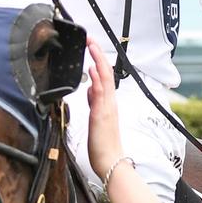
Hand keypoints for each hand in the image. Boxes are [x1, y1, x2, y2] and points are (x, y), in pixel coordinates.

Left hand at [85, 40, 124, 179]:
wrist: (111, 163)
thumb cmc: (104, 145)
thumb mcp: (96, 118)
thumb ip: (94, 102)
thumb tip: (90, 89)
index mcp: (108, 103)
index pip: (105, 76)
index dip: (99, 60)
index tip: (92, 47)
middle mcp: (109, 102)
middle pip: (106, 72)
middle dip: (98, 54)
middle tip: (91, 39)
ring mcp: (106, 107)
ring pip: (105, 78)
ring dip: (98, 61)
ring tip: (92, 46)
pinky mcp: (101, 115)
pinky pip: (100, 93)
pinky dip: (97, 79)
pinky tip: (93, 69)